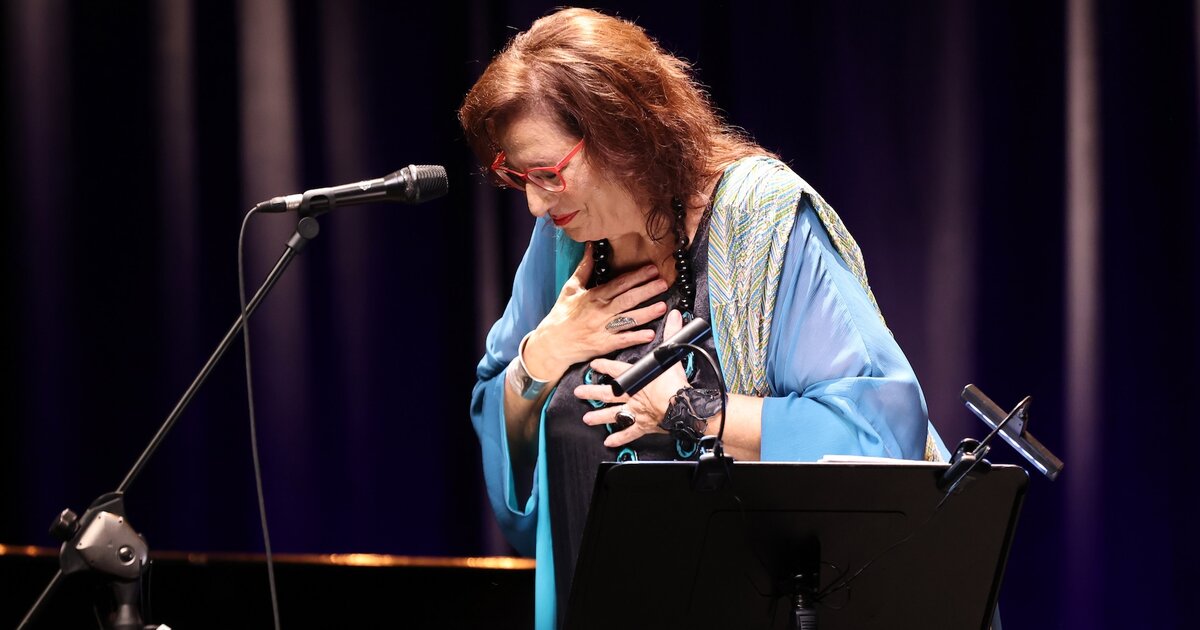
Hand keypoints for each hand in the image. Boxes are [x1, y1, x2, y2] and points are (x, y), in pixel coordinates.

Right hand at [523, 243, 669, 379]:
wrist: (552, 343)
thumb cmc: (562, 314)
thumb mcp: (571, 288)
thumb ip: (584, 267)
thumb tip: (590, 247)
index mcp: (594, 296)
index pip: (619, 284)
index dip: (637, 276)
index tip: (652, 270)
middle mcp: (601, 311)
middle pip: (628, 299)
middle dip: (647, 290)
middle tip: (663, 283)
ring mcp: (603, 329)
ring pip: (629, 319)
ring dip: (647, 313)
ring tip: (663, 307)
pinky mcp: (604, 345)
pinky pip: (622, 340)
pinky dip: (636, 337)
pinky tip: (650, 334)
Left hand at [573, 309, 690, 447]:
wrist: (682, 405)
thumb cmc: (675, 382)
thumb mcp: (671, 354)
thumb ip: (672, 333)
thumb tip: (674, 316)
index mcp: (635, 377)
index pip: (615, 369)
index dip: (603, 365)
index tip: (594, 364)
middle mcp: (631, 394)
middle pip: (607, 393)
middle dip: (591, 392)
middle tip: (579, 393)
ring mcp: (635, 411)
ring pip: (613, 414)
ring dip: (599, 417)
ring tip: (587, 419)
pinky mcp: (643, 425)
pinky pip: (629, 432)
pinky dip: (619, 438)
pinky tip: (609, 442)